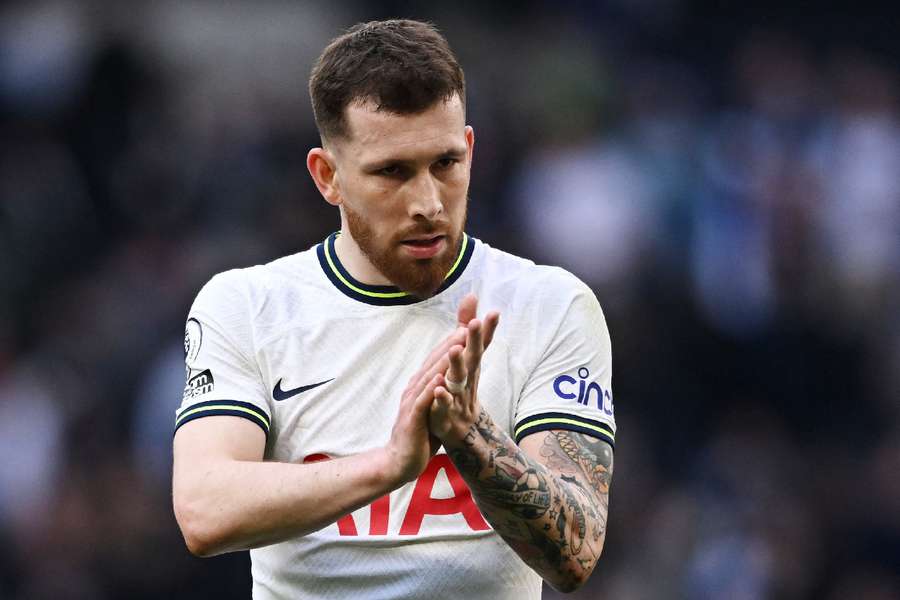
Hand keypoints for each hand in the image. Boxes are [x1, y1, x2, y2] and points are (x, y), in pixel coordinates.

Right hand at [385, 322, 468, 483]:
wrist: (400, 461)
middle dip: (450, 344)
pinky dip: (431, 390)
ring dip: (443, 361)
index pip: (437, 359)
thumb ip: (440, 389)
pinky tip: (440, 379)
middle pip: (434, 362)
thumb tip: (451, 373)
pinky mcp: (412, 419)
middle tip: (466, 327)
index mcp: (421, 384)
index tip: (468, 326)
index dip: (452, 343)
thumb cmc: (419, 433)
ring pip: (429, 377)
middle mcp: (415, 388)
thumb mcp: (433, 406)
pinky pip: (422, 402)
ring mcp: (412, 402)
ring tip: (457, 346)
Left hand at [429, 295, 499, 443]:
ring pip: (458, 378)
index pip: (480, 343)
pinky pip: (444, 404)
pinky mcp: (446, 412)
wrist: (461, 429)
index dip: (487, 328)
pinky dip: (442, 397)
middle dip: (474, 340)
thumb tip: (472, 295)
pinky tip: (438, 389)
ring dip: (456, 364)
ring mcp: (458, 395)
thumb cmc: (462, 385)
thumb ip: (467, 325)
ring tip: (454, 350)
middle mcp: (467, 377)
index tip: (494, 312)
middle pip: (472, 356)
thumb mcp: (466, 355)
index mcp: (471, 363)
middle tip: (475, 323)